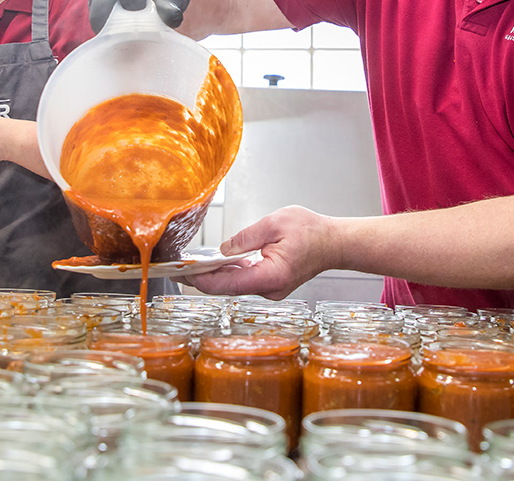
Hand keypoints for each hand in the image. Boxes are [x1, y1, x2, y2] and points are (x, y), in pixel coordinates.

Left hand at [186, 206, 342, 299]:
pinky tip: (215, 264)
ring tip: (191, 265)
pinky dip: (229, 273)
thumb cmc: (312, 232)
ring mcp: (271, 289)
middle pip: (228, 288)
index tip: (183, 273)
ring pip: (235, 285)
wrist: (335, 243)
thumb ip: (245, 238)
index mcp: (271, 276)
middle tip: (178, 269)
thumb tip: (222, 249)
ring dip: (215, 275)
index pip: (228, 284)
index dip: (202, 280)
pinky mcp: (271, 284)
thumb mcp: (274, 223)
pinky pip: (245, 281)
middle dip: (202, 278)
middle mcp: (270, 289)